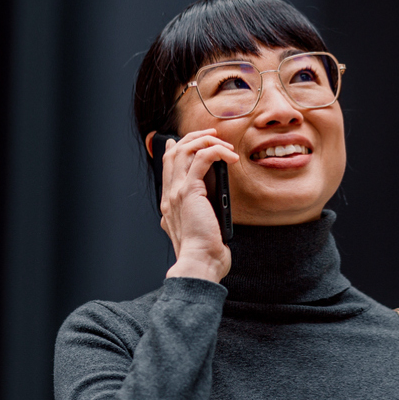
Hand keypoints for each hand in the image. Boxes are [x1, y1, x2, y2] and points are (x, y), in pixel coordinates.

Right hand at [160, 129, 237, 282]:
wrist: (199, 264)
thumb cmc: (204, 254)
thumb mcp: (201, 231)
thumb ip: (202, 216)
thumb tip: (213, 207)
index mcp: (170, 205)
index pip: (168, 168)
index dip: (177, 149)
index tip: (187, 141)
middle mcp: (169, 196)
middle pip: (174, 153)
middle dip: (193, 138)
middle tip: (212, 135)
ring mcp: (176, 193)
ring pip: (185, 150)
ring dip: (205, 141)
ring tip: (223, 143)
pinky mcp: (190, 192)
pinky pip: (202, 159)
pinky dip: (217, 152)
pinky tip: (230, 157)